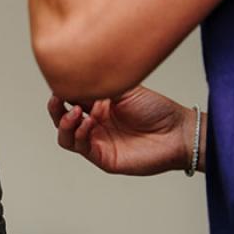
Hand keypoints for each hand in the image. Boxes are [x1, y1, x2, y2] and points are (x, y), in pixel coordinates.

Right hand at [47, 87, 194, 175]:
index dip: (62, 93)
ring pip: (65, 136)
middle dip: (55, 109)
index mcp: (98, 107)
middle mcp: (94, 125)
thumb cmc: (157, 110)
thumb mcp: (126, 90)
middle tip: (57, 98)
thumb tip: (78, 75)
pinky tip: (89, 122)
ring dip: (65, 123)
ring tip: (76, 112)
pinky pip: (81, 147)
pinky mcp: (102, 157)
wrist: (178, 132)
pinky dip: (79, 134)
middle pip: (61, 119)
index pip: (70, 100)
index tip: (61, 82)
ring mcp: (97, 141)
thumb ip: (102, 85)